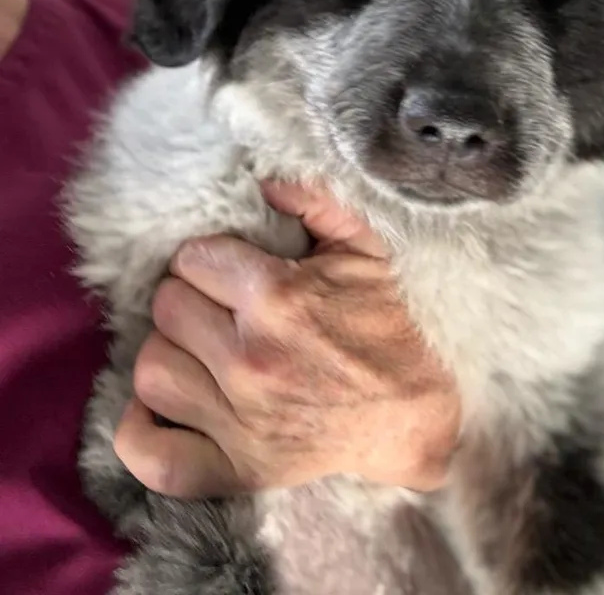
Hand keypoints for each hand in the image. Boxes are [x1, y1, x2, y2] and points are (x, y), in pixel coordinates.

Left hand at [114, 183, 460, 498]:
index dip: (210, 259)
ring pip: (151, 371)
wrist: (415, 414)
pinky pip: (154, 456)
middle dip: (190, 299)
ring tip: (200, 350)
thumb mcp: (365, 248)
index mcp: (277, 298)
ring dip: (171, 353)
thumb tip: (262, 181)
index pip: (192, 259)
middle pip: (166, 309)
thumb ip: (314, 201)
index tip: (230, 270)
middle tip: (218, 307)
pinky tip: (162, 406)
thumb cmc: (388, 323)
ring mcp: (240, 420)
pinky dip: (140, 432)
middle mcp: (250, 359)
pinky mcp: (238, 468)